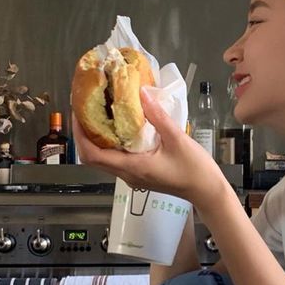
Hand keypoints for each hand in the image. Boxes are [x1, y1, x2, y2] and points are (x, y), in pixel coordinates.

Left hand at [72, 86, 226, 208]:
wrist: (206, 191)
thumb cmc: (194, 169)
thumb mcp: (177, 139)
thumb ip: (157, 116)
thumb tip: (141, 93)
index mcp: (132, 167)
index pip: (93, 154)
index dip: (81, 135)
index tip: (78, 114)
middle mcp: (127, 174)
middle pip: (94, 158)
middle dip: (84, 135)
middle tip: (86, 111)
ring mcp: (133, 176)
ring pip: (104, 159)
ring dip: (96, 139)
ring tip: (100, 115)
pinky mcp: (139, 173)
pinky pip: (117, 159)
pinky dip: (111, 144)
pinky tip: (119, 127)